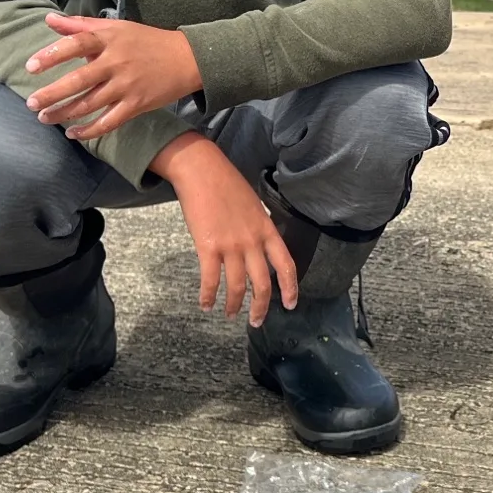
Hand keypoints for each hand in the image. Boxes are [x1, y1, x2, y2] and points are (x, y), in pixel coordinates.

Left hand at [25, 13, 202, 140]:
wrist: (188, 59)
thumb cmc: (148, 41)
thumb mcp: (116, 27)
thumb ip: (80, 25)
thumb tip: (48, 18)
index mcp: (109, 41)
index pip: (76, 45)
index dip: (51, 55)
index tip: (30, 67)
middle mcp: (117, 63)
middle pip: (79, 80)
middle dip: (52, 94)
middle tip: (31, 103)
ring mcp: (127, 86)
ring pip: (91, 104)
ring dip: (64, 113)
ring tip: (44, 118)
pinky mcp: (137, 105)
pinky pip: (110, 122)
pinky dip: (90, 130)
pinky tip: (73, 133)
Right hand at [149, 133, 297, 327]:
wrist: (202, 170)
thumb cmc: (227, 184)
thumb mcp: (255, 207)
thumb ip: (259, 229)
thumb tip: (259, 247)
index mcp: (268, 231)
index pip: (287, 265)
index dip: (290, 288)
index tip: (290, 305)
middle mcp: (253, 242)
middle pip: (263, 283)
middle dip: (261, 307)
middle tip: (256, 322)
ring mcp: (231, 245)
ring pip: (238, 286)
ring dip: (234, 305)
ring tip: (230, 315)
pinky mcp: (208, 247)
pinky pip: (211, 279)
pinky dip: (208, 295)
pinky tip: (205, 304)